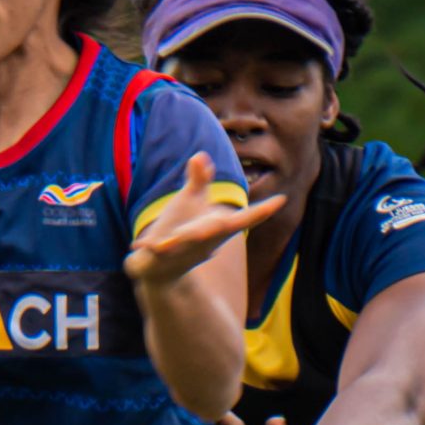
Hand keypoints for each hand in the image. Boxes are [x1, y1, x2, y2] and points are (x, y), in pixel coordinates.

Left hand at [125, 153, 285, 286]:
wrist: (158, 269)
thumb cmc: (181, 231)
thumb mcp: (191, 203)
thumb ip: (198, 181)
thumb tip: (201, 156)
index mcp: (216, 227)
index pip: (244, 219)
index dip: (263, 210)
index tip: (282, 199)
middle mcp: (204, 241)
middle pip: (218, 230)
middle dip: (222, 224)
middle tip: (229, 219)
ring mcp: (183, 251)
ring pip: (187, 242)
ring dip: (186, 238)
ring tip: (184, 232)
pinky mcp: (160, 258)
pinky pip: (156, 252)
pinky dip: (151, 249)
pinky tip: (142, 245)